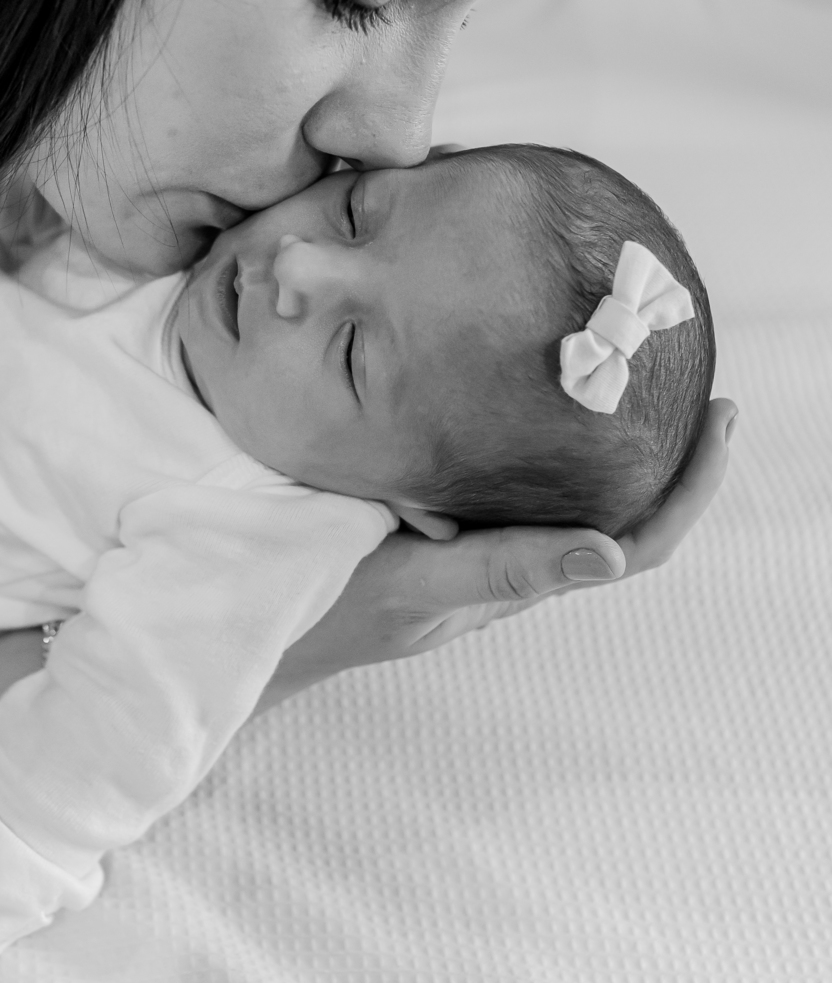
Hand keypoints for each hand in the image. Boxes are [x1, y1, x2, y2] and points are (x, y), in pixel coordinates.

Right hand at [258, 398, 735, 705]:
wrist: (260, 617)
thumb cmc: (336, 612)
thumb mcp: (420, 586)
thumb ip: (505, 570)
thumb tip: (610, 555)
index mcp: (520, 576)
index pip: (637, 542)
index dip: (691, 489)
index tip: (721, 418)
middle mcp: (511, 554)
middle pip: (618, 506)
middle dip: (667, 448)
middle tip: (690, 371)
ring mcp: (477, 534)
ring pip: (565, 486)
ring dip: (605, 436)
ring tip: (626, 365)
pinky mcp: (439, 510)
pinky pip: (508, 471)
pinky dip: (535, 428)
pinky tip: (525, 386)